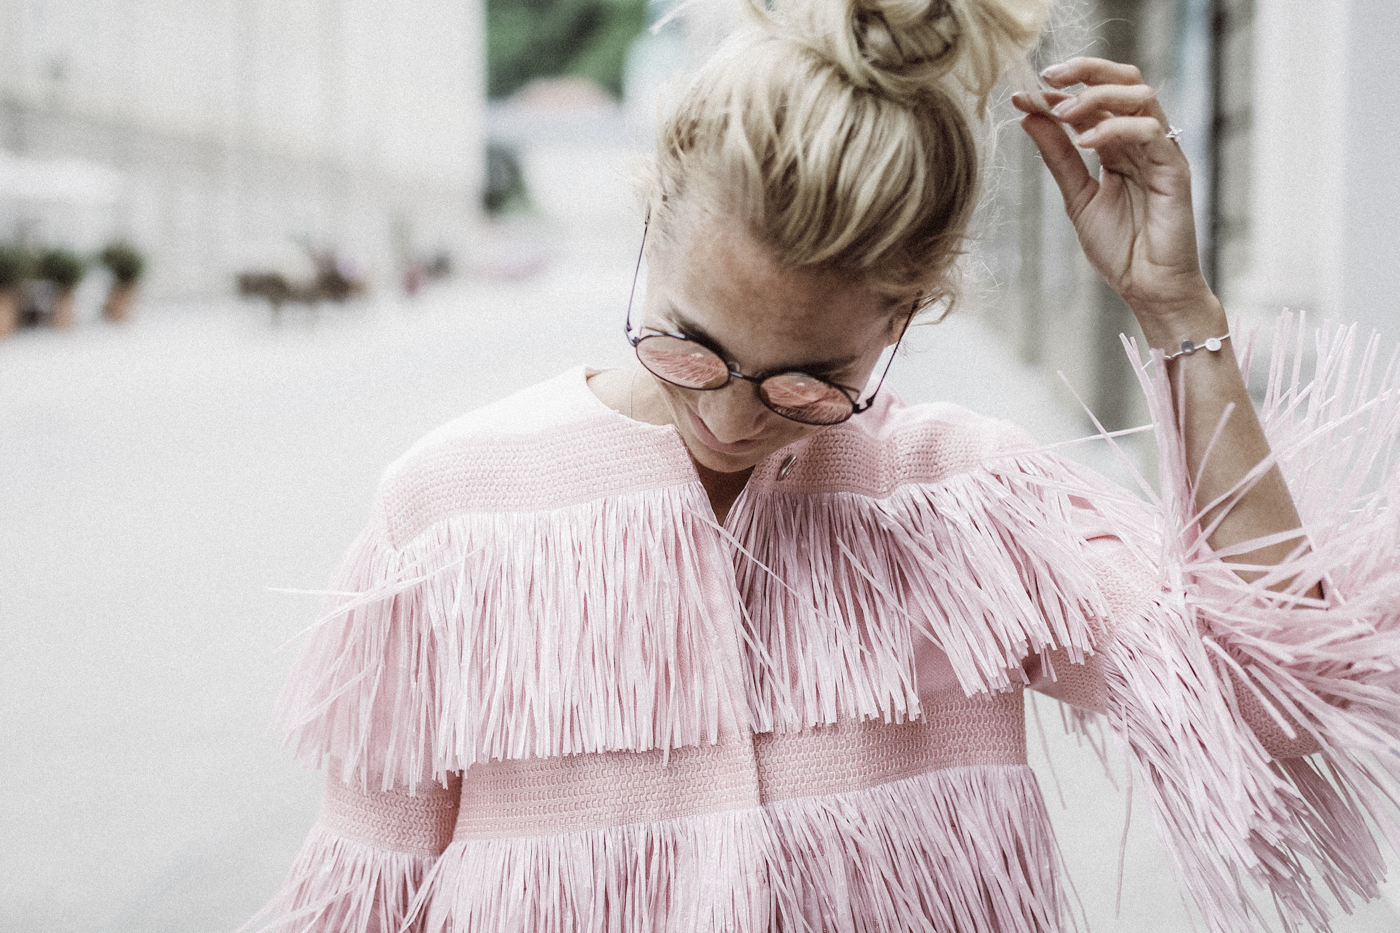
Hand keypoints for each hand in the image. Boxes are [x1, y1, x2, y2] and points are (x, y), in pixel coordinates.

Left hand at [1012, 57, 1221, 339]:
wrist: (1148, 287)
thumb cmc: (1121, 248)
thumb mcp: (1077, 197)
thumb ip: (1058, 156)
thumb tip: (1029, 115)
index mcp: (1119, 145)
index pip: (1093, 100)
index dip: (1058, 92)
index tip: (1022, 93)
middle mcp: (1142, 141)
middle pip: (1125, 80)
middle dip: (1086, 70)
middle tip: (1048, 76)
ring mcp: (1161, 152)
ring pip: (1140, 96)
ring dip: (1098, 96)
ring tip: (1063, 112)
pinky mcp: (1174, 169)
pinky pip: (1150, 132)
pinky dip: (1116, 129)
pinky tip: (1086, 142)